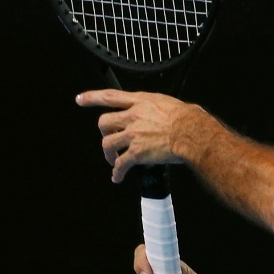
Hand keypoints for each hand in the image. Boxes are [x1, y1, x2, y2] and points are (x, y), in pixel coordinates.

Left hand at [75, 89, 196, 182]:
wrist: (192, 133)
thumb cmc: (188, 118)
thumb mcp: (171, 103)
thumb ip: (160, 107)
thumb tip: (168, 111)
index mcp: (141, 102)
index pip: (110, 97)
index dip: (93, 97)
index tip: (81, 99)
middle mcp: (133, 116)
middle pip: (104, 122)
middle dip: (103, 133)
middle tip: (109, 139)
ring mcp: (133, 135)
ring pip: (107, 143)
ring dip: (108, 153)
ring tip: (113, 160)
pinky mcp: (136, 152)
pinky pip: (121, 164)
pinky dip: (117, 172)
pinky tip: (118, 177)